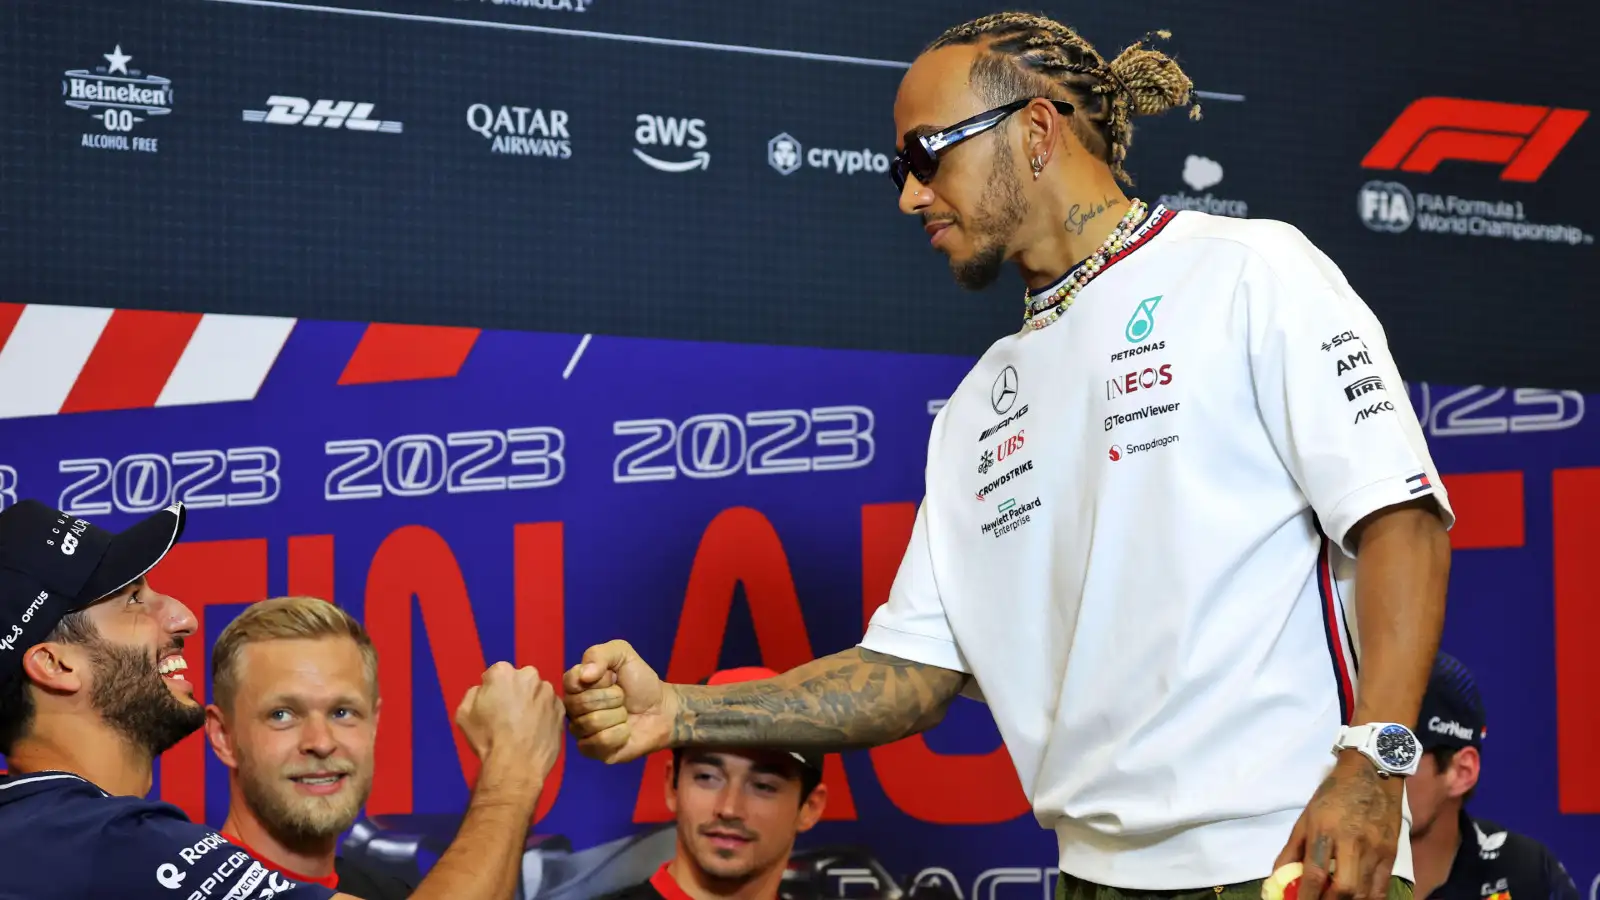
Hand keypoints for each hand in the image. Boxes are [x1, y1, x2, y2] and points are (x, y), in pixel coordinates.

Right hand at [455, 661, 565, 776]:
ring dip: (532, 703)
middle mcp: (529, 676)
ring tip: (524, 726)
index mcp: (503, 672)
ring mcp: (548, 692)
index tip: (492, 705)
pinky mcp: (561, 709)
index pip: (496, 674)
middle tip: (509, 715)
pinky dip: (545, 715)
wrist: (516, 764)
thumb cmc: (487, 738)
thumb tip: (485, 690)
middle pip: (520, 680)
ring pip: (537, 693)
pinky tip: (536, 732)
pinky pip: (550, 708)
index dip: (492, 690)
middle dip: (515, 692)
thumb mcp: (464, 712)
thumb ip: (475, 693)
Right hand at [562, 639, 676, 762]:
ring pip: (590, 723)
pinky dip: (619, 734)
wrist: (662, 710)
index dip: (596, 681)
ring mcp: (582, 731)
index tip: (611, 678)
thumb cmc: (640, 682)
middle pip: (580, 704)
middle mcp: (574, 709)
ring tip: (624, 714)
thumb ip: (599, 654)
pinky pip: (600, 742)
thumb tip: (584, 675)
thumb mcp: (622, 654)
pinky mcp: (593, 751)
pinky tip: (625, 731)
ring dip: (617, 716)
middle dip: (611, 698)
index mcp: (576, 685)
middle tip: (622, 698)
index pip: (570, 681)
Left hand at [1274, 753, 1403, 899]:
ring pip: (1364, 893)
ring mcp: (1375, 850)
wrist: (1372, 774)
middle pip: (1344, 888)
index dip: (1305, 897)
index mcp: (1324, 830)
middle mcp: (1352, 842)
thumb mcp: (1306, 818)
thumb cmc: (1333, 795)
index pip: (1314, 872)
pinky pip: (1382, 889)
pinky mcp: (1391, 854)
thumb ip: (1292, 850)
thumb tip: (1278, 878)